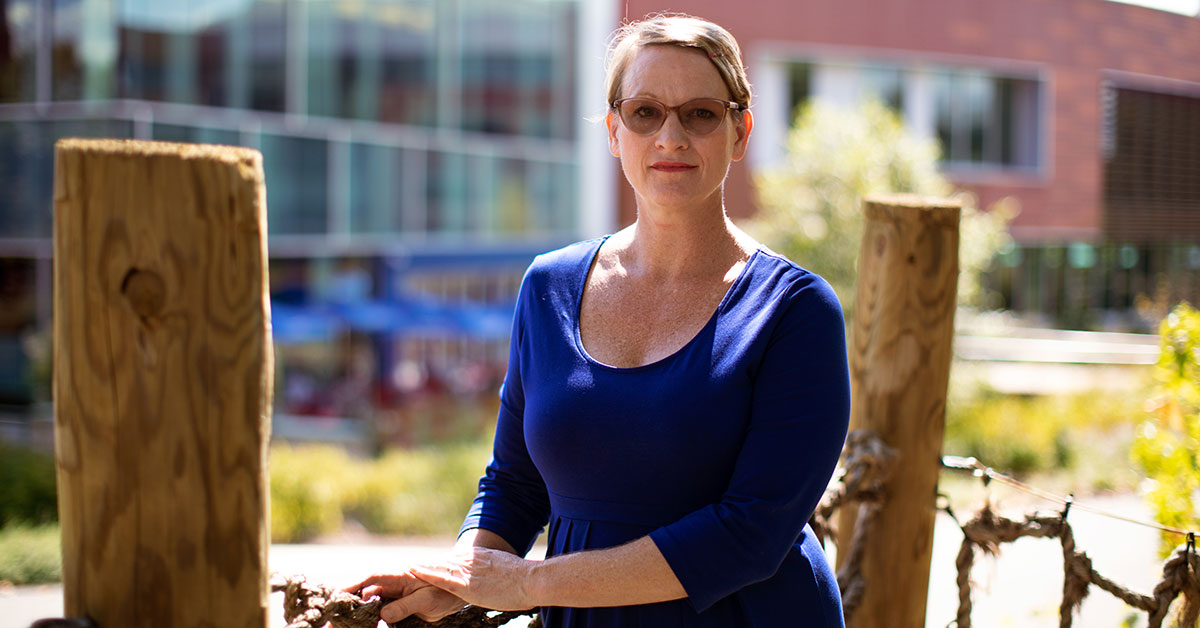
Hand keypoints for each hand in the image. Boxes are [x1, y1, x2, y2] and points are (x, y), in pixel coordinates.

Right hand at [343, 571, 465, 622]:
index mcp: (397, 575)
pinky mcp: (394, 605)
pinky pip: (376, 611)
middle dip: (347, 605)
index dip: (352, 585)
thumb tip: (382, 615)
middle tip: (332, 621)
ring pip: (367, 603)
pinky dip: (367, 619)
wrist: (457, 591)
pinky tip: (358, 626)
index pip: (370, 578)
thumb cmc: (443, 591)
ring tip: (339, 625)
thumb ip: (404, 607)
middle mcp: (391, 583)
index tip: (337, 595)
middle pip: (363, 592)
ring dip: (355, 614)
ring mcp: (391, 594)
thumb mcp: (425, 600)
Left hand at [410, 547, 538, 611]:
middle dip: (428, 566)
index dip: (441, 563)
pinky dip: (427, 574)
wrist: (532, 579)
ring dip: (423, 569)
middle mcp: (472, 561)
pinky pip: (442, 578)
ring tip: (407, 568)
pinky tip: (414, 572)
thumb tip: (501, 575)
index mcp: (482, 558)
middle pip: (445, 562)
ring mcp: (469, 573)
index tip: (429, 564)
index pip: (456, 560)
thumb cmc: (527, 579)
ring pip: (440, 568)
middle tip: (410, 566)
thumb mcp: (509, 569)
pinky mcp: (467, 585)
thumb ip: (498, 570)